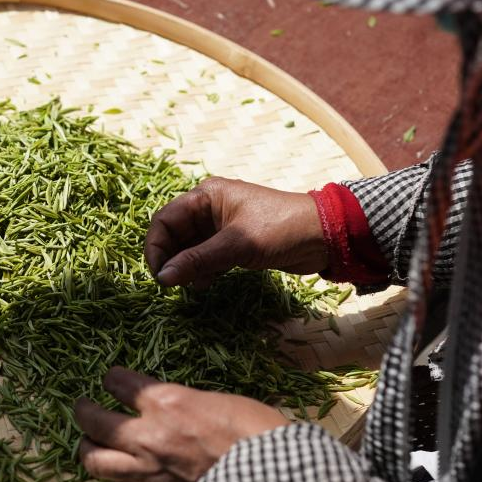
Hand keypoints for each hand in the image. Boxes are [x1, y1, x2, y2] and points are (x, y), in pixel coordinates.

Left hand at [75, 367, 287, 481]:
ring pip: (95, 461)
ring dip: (87, 448)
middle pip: (93, 422)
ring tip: (89, 442)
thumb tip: (171, 406)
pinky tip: (126, 477)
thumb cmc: (257, 433)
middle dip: (83, 411)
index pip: (117, 383)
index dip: (113, 379)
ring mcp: (149, 472)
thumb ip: (184, 403)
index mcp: (166, 402)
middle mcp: (148, 436)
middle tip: (83, 407)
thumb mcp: (218, 400)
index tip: (113, 379)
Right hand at [145, 177, 325, 287]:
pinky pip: (205, 256)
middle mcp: (209, 208)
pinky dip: (201, 270)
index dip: (156, 246)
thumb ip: (198, 261)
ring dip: (184, 266)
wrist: (325, 236)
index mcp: (206, 196)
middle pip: (174, 234)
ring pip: (189, 247)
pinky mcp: (233, 243)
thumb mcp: (237, 245)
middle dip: (170, 258)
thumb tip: (163, 278)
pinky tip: (204, 284)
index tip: (157, 274)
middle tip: (169, 284)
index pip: (165, 219)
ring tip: (188, 285)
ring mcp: (221, 226)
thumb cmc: (281, 229)